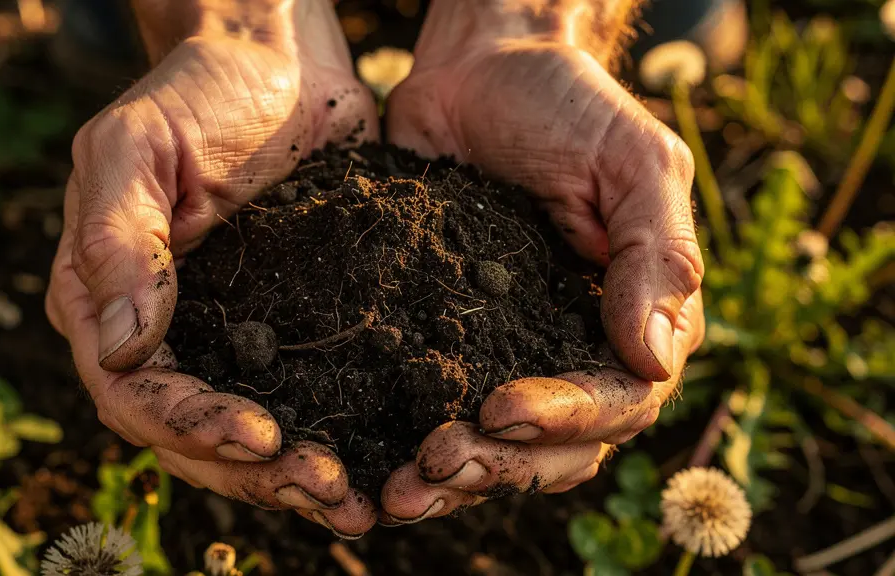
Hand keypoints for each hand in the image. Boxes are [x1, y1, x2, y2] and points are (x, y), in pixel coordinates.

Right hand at [45, 0, 379, 536]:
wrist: (279, 64)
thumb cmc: (199, 91)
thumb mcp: (135, 147)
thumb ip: (118, 241)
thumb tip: (121, 347)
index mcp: (105, 301)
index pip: (134, 394)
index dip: (191, 427)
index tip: (261, 436)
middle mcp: (163, 335)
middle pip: (190, 437)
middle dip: (255, 472)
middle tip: (327, 490)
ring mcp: (226, 338)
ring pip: (245, 437)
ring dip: (294, 478)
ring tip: (356, 503)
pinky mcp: (285, 331)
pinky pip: (301, 400)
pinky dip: (332, 436)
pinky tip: (375, 462)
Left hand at [380, 0, 705, 520]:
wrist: (479, 67)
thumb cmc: (567, 103)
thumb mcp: (634, 162)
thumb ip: (658, 254)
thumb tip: (653, 358)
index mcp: (635, 318)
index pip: (620, 400)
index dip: (568, 418)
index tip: (501, 407)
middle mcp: (575, 348)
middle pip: (558, 446)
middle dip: (502, 464)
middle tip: (438, 462)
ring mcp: (510, 350)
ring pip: (498, 446)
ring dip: (455, 475)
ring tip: (399, 488)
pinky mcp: (446, 340)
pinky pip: (435, 407)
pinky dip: (407, 441)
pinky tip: (372, 461)